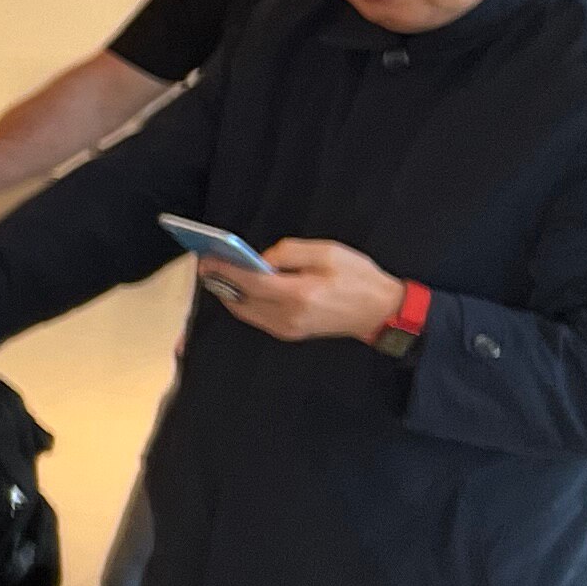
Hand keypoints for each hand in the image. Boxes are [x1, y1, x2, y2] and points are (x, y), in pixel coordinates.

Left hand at [200, 236, 403, 343]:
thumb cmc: (357, 277)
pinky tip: (239, 286)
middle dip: (220, 281)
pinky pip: (256, 317)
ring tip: (218, 272)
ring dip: (229, 293)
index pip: (250, 282)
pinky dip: (243, 302)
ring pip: (244, 311)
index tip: (206, 258)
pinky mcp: (289, 333)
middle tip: (207, 263)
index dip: (225, 270)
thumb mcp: (327, 252)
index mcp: (300, 294)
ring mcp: (288, 329)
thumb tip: (260, 259)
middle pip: (241, 299)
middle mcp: (289, 316)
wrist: (380, 311)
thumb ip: (289, 252)